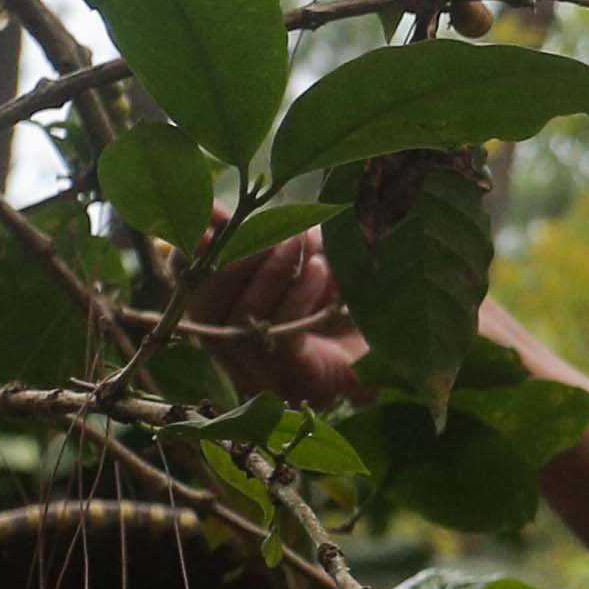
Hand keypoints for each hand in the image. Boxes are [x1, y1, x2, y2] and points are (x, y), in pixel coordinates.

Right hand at [181, 227, 369, 408]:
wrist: (400, 332)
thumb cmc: (339, 287)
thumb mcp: (294, 252)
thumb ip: (253, 235)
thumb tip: (213, 212)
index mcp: (221, 318)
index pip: (187, 289)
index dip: (192, 256)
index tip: (211, 222)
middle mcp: (233, 350)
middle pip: (204, 305)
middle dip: (238, 259)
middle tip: (275, 230)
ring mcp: (262, 371)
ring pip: (243, 317)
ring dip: (275, 271)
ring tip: (304, 241)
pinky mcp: (295, 376)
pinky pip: (282, 335)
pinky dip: (300, 296)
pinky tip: (322, 269)